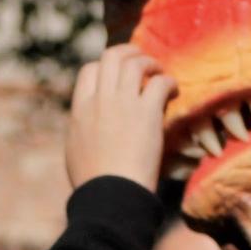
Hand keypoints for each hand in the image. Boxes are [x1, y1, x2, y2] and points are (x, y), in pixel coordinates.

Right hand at [66, 44, 176, 191]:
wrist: (110, 196)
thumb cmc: (94, 184)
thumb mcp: (76, 151)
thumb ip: (83, 130)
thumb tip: (86, 126)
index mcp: (80, 109)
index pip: (90, 70)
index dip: (105, 68)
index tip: (118, 75)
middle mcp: (100, 100)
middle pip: (112, 57)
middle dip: (128, 53)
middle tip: (142, 60)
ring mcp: (122, 103)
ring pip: (135, 63)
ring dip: (150, 64)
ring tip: (160, 74)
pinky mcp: (146, 112)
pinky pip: (159, 83)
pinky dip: (168, 82)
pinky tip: (174, 91)